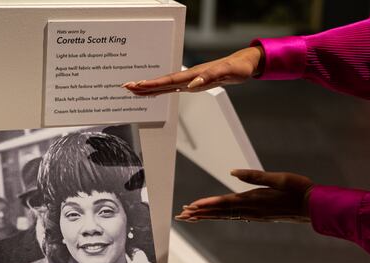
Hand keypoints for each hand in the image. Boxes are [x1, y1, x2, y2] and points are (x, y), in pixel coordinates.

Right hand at [122, 46, 263, 95]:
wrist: (243, 64)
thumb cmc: (238, 68)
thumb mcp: (228, 73)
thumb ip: (210, 77)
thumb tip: (192, 85)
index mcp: (194, 74)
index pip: (170, 80)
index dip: (154, 84)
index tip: (139, 85)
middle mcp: (189, 76)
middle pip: (162, 82)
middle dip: (144, 85)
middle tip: (126, 87)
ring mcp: (189, 79)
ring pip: (165, 85)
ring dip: (149, 88)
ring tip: (132, 89)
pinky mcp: (192, 83)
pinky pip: (172, 88)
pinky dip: (160, 90)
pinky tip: (152, 92)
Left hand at [175, 170, 313, 222]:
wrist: (315, 207)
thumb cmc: (299, 189)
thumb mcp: (278, 178)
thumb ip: (255, 176)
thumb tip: (233, 172)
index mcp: (254, 200)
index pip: (224, 203)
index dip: (206, 205)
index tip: (190, 207)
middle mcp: (251, 210)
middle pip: (219, 212)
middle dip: (199, 214)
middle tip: (180, 215)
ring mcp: (254, 215)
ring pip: (224, 216)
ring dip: (206, 216)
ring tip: (190, 217)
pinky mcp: (258, 216)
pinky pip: (233, 217)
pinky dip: (220, 216)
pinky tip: (214, 217)